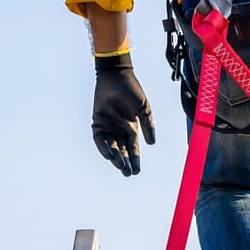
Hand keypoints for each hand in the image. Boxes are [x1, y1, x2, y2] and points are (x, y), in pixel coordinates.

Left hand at [92, 52, 155, 175]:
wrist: (117, 76)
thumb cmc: (132, 89)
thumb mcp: (144, 109)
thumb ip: (148, 125)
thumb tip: (152, 143)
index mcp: (131, 127)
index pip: (133, 148)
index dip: (135, 159)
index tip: (137, 171)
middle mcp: (119, 129)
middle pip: (121, 150)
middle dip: (125, 162)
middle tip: (128, 173)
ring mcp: (108, 126)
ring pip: (111, 147)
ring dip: (115, 157)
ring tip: (121, 166)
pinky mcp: (97, 122)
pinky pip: (99, 139)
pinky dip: (103, 147)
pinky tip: (110, 155)